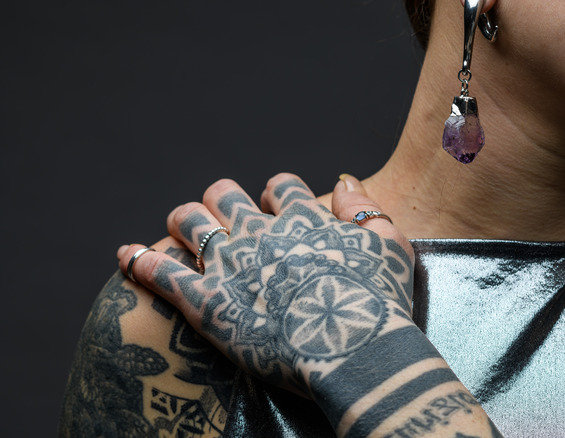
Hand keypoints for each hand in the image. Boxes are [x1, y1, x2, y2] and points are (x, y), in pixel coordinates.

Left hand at [117, 174, 414, 396]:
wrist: (354, 349)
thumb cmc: (379, 303)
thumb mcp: (391, 246)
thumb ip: (365, 209)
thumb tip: (344, 181)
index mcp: (302, 219)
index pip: (280, 187)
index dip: (277, 195)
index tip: (277, 208)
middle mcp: (260, 233)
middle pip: (225, 195)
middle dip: (224, 201)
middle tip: (226, 220)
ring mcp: (229, 265)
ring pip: (188, 220)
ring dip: (183, 221)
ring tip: (181, 231)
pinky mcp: (205, 302)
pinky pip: (159, 273)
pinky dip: (139, 261)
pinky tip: (126, 256)